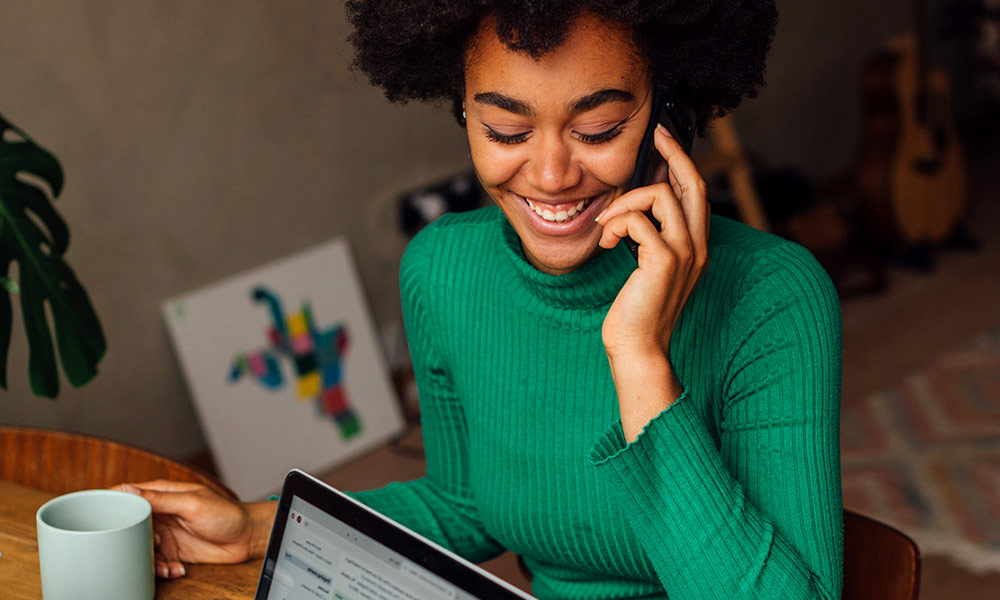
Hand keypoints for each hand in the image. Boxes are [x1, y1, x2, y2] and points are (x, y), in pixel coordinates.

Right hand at [118, 480, 274, 578]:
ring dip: (150, 560)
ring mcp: (166, 532)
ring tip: (166, 565)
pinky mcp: (173, 551)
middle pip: (129, 526)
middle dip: (132, 542)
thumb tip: (127, 489)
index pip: (127, 495)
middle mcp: (161, 513)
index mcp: (162, 494)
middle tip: (150, 547)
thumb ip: (160, 498)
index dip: (110, 505)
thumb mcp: (192, 503)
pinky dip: (163, 569)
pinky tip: (177, 569)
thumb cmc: (226, 513)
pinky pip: (156, 561)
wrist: (247, 537)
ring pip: (140, 548)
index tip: (97, 517)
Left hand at [595, 125, 708, 437]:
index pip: (696, 193)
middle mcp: (698, 246)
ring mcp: (684, 253)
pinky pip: (639, 220)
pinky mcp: (662, 261)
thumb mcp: (646, 268)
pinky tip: (606, 242)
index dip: (683, 162)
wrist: (638, 350)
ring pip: (661, 195)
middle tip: (655, 134)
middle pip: (692, 183)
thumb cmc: (636, 312)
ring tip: (607, 227)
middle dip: (673, 153)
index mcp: (696, 247)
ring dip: (626, 202)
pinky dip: (617, 223)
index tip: (664, 140)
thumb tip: (634, 208)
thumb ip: (649, 239)